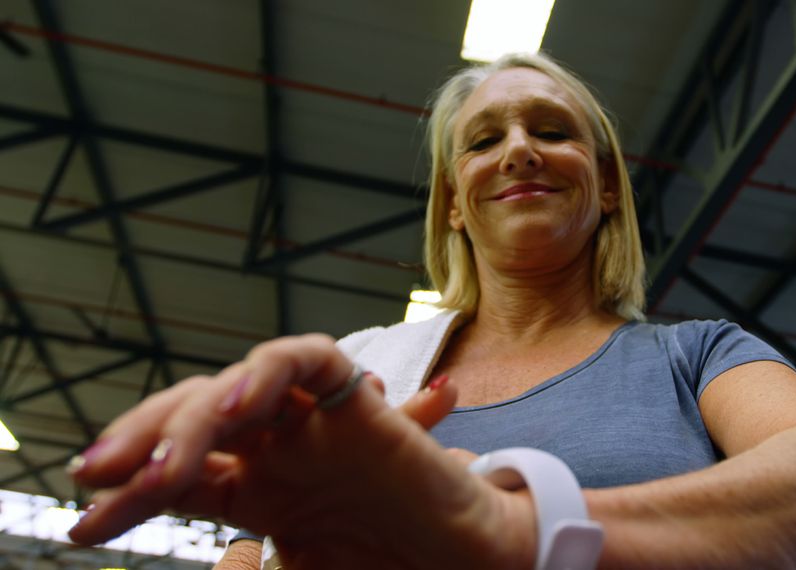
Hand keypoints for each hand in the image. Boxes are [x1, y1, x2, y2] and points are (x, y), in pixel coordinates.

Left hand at [67, 334, 534, 568]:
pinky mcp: (358, 404)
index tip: (84, 527)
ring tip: (160, 468)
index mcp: (262, 492)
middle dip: (141, 439)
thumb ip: (254, 569)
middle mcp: (281, 450)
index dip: (127, 494)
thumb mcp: (300, 569)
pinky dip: (271, 370)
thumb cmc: (390, 567)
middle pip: (195, 416)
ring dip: (193, 415)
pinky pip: (309, 360)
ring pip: (240, 383)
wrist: (465, 561)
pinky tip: (240, 402)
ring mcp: (316, 424)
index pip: (181, 475)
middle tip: (97, 475)